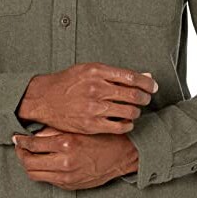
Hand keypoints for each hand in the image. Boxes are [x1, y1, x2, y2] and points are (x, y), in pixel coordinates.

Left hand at [12, 125, 138, 189]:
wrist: (122, 155)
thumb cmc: (102, 137)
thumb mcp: (78, 127)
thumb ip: (54, 130)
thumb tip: (33, 133)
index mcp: (66, 144)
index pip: (31, 145)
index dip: (20, 141)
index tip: (17, 137)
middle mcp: (64, 163)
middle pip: (28, 163)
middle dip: (20, 154)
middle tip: (19, 147)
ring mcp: (67, 177)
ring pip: (35, 174)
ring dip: (28, 165)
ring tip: (28, 155)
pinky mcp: (70, 186)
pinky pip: (47, 180)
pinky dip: (42, 171)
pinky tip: (43, 162)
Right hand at [17, 62, 157, 135]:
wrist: (44, 99)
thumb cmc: (67, 83)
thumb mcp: (89, 70)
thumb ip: (115, 74)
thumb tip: (145, 76)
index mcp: (96, 72)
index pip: (132, 77)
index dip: (147, 83)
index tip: (152, 86)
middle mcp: (96, 88)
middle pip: (134, 95)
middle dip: (145, 98)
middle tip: (146, 99)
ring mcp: (94, 108)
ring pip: (129, 112)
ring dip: (137, 112)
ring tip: (134, 110)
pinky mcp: (91, 124)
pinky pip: (119, 126)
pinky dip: (128, 125)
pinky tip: (126, 121)